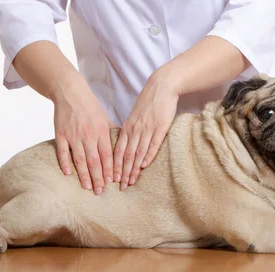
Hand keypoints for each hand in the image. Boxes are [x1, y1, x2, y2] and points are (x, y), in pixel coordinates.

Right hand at [52, 76, 113, 195]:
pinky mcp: (60, 134)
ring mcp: (73, 135)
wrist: (70, 93)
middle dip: (98, 178)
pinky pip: (63, 152)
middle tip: (100, 192)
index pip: (107, 155)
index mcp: (101, 131)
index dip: (110, 169)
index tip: (112, 182)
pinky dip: (65, 163)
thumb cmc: (89, 106)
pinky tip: (68, 174)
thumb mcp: (104, 118)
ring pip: (79, 159)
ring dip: (84, 175)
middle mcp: (88, 135)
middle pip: (94, 161)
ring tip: (87, 187)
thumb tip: (121, 146)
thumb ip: (111, 133)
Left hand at [114, 71, 178, 189]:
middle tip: (121, 186)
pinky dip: (148, 156)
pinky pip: (153, 144)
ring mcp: (147, 129)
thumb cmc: (149, 102)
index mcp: (128, 127)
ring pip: (138, 152)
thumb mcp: (135, 116)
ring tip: (131, 181)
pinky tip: (144, 166)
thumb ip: (131, 130)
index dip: (115, 166)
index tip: (113, 179)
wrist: (161, 87)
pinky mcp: (160, 127)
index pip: (119, 150)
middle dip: (123, 172)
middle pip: (127, 155)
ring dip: (134, 168)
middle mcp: (135, 129)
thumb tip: (127, 145)